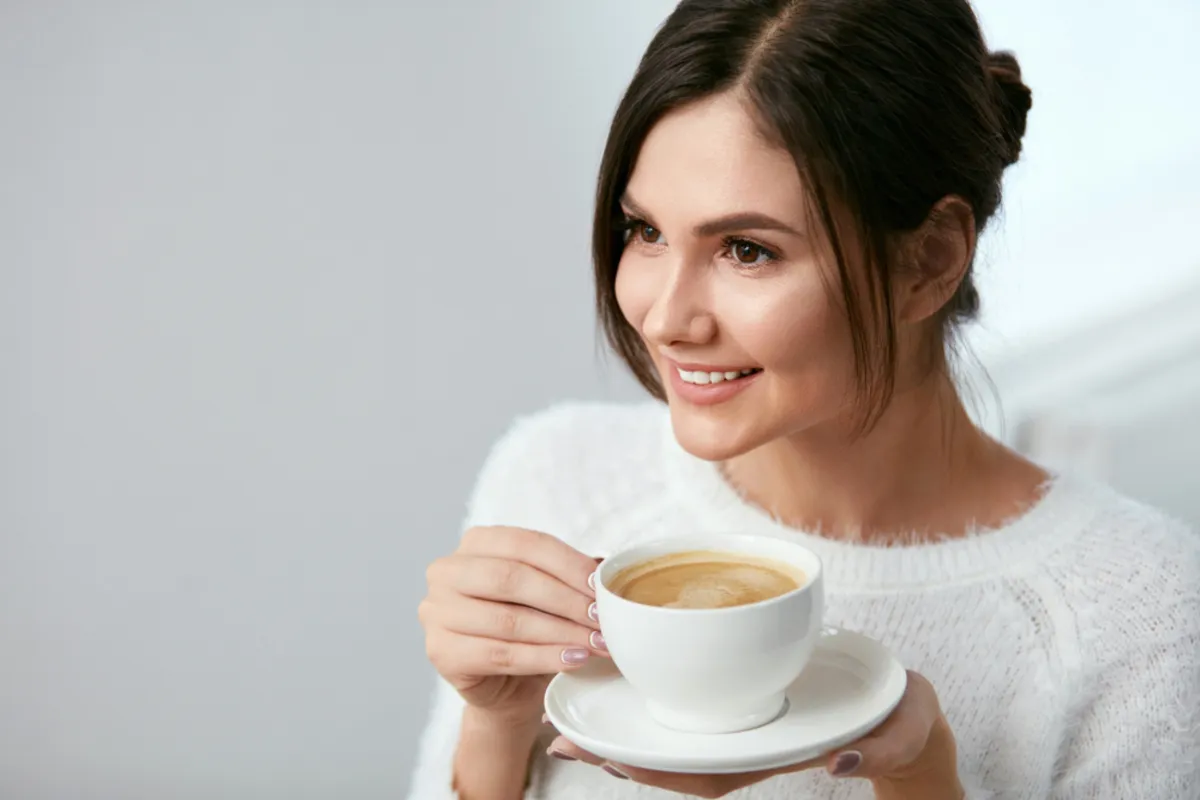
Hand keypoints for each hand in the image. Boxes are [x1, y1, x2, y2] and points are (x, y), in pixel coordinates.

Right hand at [419, 526, 606, 726]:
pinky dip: (543, 657)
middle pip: (512, 578)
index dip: (568, 564)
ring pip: (508, 619)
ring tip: (596, 643)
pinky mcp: (441, 652)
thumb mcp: (552, 595)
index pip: (526, 544)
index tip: (602, 587)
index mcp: (476, 543)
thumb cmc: (530, 630)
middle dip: (565, 599)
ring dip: (560, 632)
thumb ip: (572, 576)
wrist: (506, 688)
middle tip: (602, 619)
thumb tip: (608, 568)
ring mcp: (437, 611)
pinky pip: (500, 654)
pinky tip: (573, 660)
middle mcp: (447, 571)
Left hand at [547, 670, 961, 798]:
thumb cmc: (898, 720)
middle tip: (563, 743)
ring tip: (570, 721)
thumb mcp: (900, 731)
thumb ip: (878, 749)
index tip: (611, 762)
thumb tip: (840, 762)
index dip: (657, 769)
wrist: (900, 711)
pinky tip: (622, 675)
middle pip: (674, 756)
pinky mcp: (743, 698)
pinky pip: (689, 703)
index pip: (708, 770)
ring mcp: (742, 722)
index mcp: (775, 750)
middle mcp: (748, 741)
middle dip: (620, 753)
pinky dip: (652, 693)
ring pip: (674, 734)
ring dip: (625, 728)